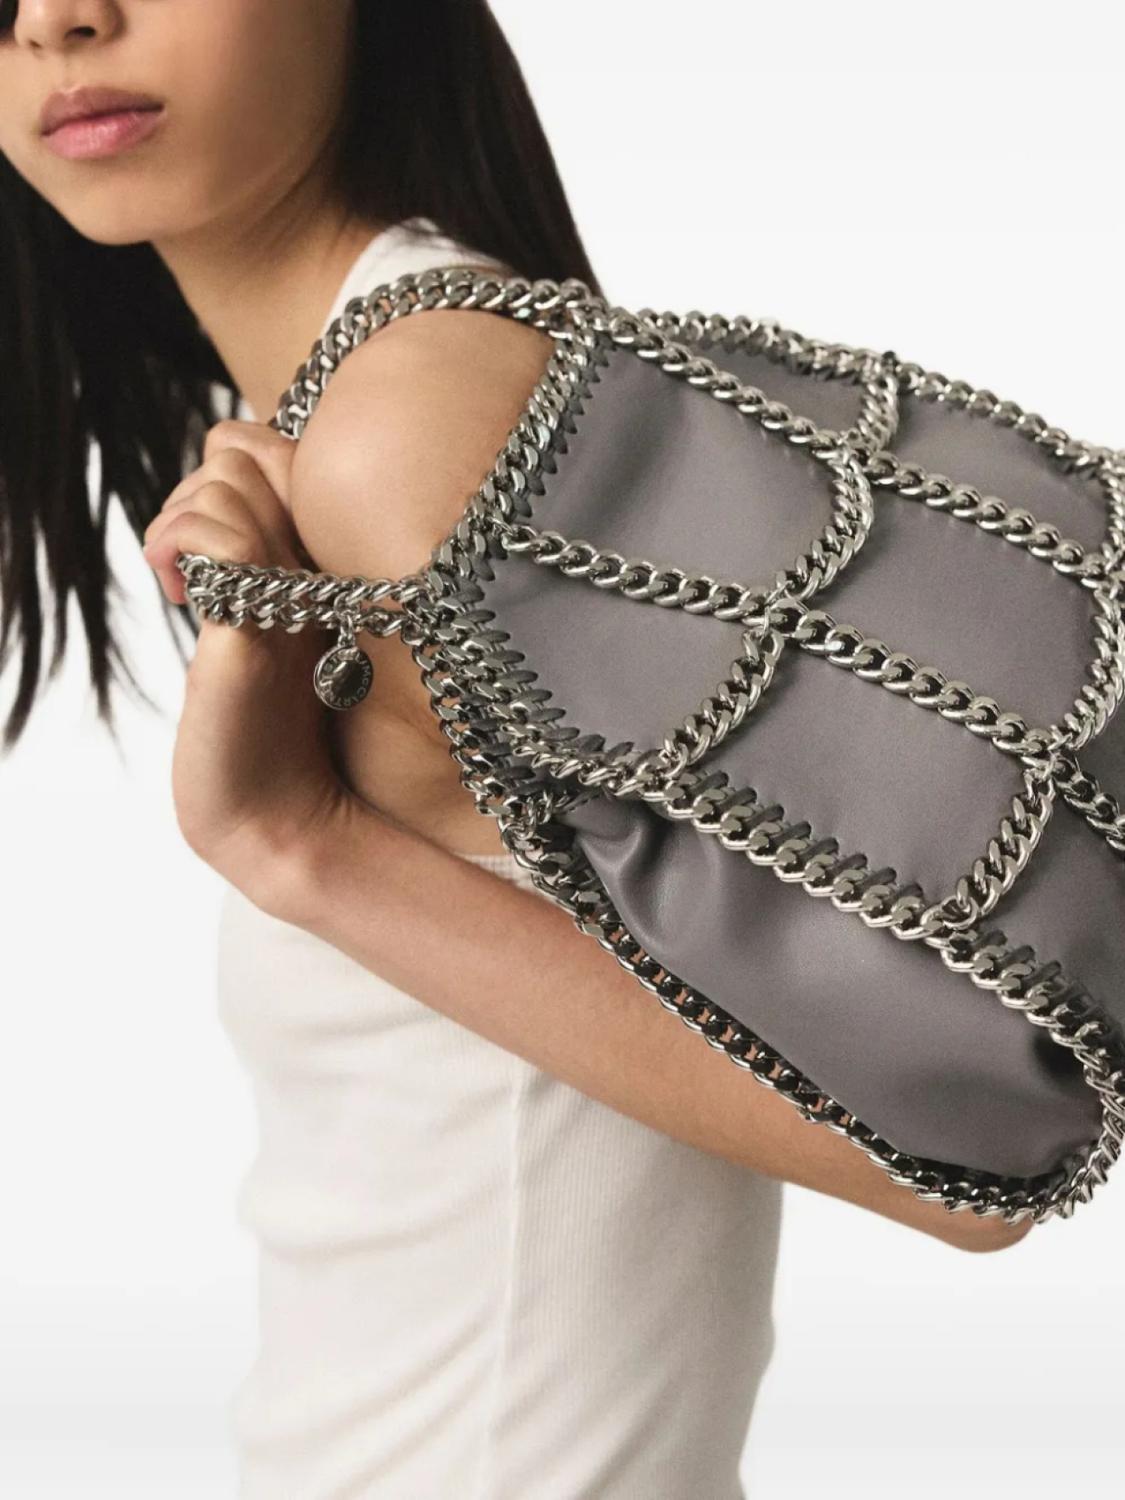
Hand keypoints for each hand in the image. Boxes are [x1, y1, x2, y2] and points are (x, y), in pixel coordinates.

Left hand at [142, 418, 354, 908]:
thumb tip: (217, 491)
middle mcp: (320, 563)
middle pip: (245, 448)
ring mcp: (294, 591)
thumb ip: (252, 558)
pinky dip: (178, 545)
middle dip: (196, 492)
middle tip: (191, 564)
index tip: (210, 547)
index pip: (269, 446)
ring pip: (225, 482)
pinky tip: (177, 592)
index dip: (228, 474)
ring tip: (183, 584)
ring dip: (179, 523)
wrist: (274, 817)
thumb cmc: (260, 728)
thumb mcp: (256, 623)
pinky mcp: (258, 629)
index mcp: (322, 558)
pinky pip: (222, 538)